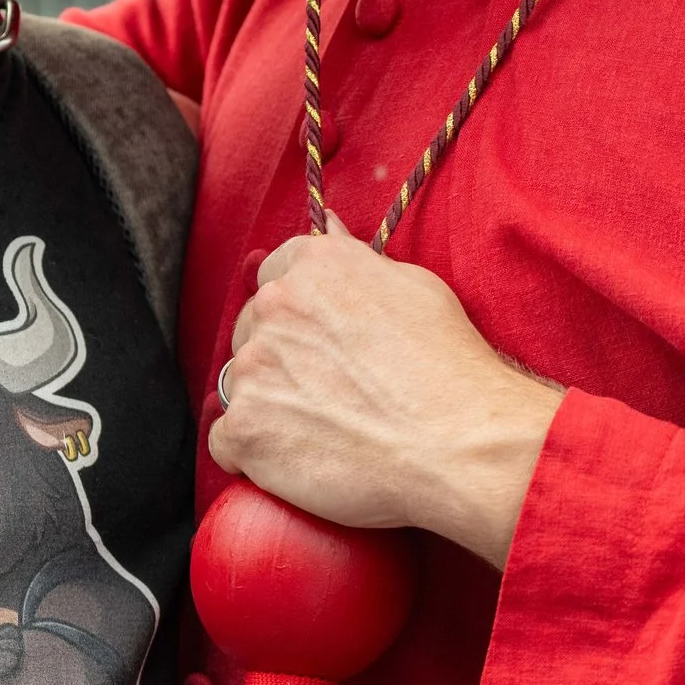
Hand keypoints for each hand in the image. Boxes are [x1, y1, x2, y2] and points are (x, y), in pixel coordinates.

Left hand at [209, 215, 562, 566]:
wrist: (458, 444)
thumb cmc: (448, 365)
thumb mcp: (413, 285)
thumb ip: (354, 256)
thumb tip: (326, 222)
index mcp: (312, 265)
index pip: (272, 276)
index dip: (297, 312)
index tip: (322, 341)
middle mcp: (273, 306)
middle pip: (252, 329)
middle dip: (279, 356)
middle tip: (331, 391)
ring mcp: (253, 369)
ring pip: (239, 384)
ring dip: (269, 404)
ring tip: (324, 430)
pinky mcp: (246, 430)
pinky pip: (226, 442)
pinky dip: (254, 456)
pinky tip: (297, 462)